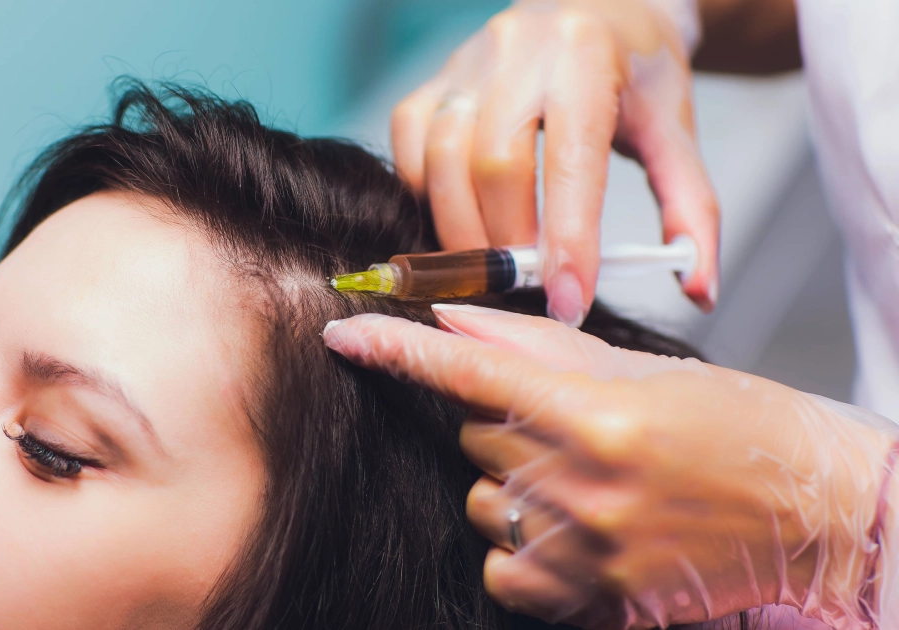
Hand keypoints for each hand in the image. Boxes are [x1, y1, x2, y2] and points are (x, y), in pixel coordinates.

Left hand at [323, 304, 896, 628]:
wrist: (812, 511)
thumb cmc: (736, 427)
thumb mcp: (642, 370)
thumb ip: (537, 348)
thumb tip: (451, 322)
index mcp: (595, 414)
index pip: (468, 375)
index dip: (398, 352)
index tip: (345, 336)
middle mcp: (580, 485)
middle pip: (474, 437)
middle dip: (506, 424)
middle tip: (575, 426)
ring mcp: (582, 551)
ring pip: (481, 500)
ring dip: (514, 486)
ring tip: (588, 480)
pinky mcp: (591, 601)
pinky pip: (501, 568)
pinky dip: (520, 548)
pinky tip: (574, 531)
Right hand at [391, 0, 719, 325]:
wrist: (595, 7)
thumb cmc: (633, 73)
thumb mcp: (675, 131)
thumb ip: (691, 210)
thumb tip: (699, 287)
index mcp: (586, 56)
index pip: (571, 160)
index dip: (569, 239)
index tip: (570, 301)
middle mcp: (517, 50)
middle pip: (495, 164)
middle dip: (509, 242)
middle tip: (531, 288)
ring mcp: (465, 64)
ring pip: (440, 159)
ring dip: (462, 231)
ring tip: (496, 267)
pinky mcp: (431, 82)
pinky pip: (409, 149)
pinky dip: (427, 199)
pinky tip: (461, 223)